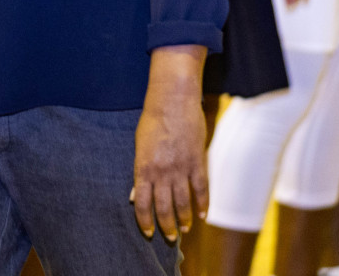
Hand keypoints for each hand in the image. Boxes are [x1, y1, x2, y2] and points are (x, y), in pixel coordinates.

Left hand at [132, 47, 207, 242]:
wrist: (172, 100)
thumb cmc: (152, 121)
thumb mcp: (139, 146)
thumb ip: (140, 172)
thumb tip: (135, 195)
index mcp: (143, 168)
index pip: (142, 204)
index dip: (145, 221)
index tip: (148, 232)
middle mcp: (162, 172)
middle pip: (164, 208)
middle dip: (166, 226)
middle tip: (170, 237)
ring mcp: (181, 168)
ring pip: (183, 202)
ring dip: (185, 219)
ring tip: (185, 228)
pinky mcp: (198, 162)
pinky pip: (201, 189)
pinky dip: (203, 204)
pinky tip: (203, 215)